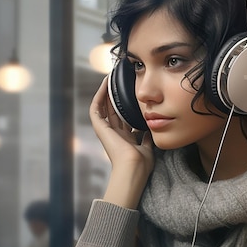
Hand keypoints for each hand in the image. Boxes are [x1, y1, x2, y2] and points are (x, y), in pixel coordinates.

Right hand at [89, 77, 153, 208]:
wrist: (133, 168)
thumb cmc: (141, 164)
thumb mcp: (148, 147)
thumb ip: (147, 138)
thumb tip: (150, 129)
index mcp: (125, 139)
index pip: (124, 118)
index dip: (127, 105)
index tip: (133, 94)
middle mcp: (114, 134)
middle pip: (113, 110)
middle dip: (117, 96)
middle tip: (121, 81)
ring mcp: (106, 131)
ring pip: (103, 107)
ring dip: (106, 93)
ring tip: (111, 79)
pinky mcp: (100, 128)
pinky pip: (96, 108)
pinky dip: (99, 96)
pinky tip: (106, 84)